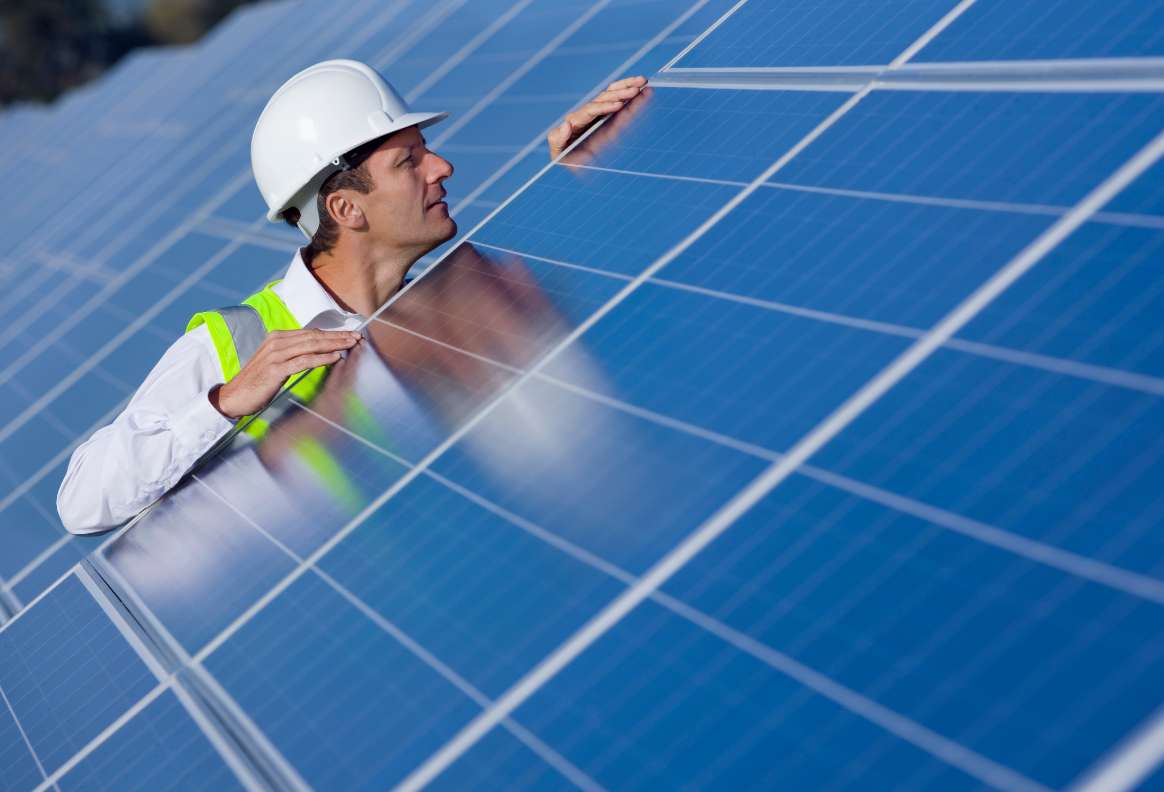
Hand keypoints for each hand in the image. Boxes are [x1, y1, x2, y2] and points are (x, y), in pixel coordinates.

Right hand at [210, 328, 360, 418]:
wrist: (234, 396)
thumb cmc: (257, 382)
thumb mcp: (276, 362)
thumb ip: (293, 354)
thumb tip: (316, 351)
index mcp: (277, 338)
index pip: (310, 332)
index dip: (331, 333)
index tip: (349, 335)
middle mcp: (276, 342)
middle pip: (314, 336)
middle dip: (337, 336)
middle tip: (357, 337)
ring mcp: (276, 354)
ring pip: (311, 345)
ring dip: (334, 344)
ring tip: (351, 344)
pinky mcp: (276, 369)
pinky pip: (304, 361)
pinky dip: (322, 358)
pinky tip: (336, 357)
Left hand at [547, 75, 646, 159]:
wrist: (566, 159)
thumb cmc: (563, 157)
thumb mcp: (557, 150)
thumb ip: (559, 138)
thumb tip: (565, 124)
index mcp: (576, 120)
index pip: (591, 110)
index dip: (604, 107)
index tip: (618, 105)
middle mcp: (586, 113)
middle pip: (604, 98)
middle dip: (620, 92)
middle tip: (636, 88)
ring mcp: (596, 113)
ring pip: (612, 95)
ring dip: (627, 87)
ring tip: (643, 81)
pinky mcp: (604, 116)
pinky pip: (618, 103)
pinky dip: (629, 97)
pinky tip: (643, 91)